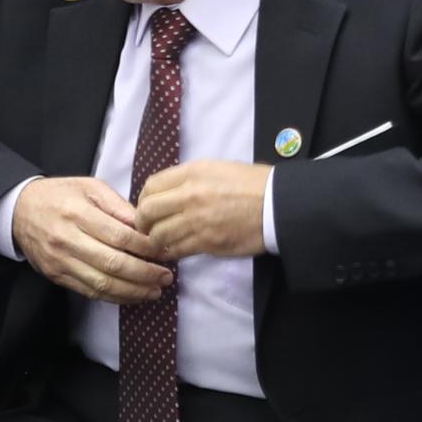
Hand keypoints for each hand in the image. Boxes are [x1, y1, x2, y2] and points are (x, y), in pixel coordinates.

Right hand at [12, 175, 174, 302]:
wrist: (19, 211)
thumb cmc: (58, 195)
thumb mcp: (89, 187)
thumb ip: (117, 206)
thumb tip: (145, 227)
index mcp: (77, 213)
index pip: (119, 236)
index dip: (145, 248)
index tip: (164, 252)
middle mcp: (67, 239)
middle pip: (112, 264)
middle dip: (144, 274)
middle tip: (165, 277)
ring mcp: (60, 261)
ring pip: (102, 283)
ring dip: (133, 291)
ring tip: (155, 290)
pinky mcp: (57, 276)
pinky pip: (89, 292)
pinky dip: (114, 296)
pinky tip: (132, 294)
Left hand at [135, 161, 271, 259]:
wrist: (279, 205)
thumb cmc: (253, 185)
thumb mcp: (218, 169)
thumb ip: (190, 179)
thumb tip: (168, 193)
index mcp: (192, 172)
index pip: (151, 186)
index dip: (144, 199)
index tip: (148, 208)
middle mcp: (190, 194)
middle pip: (147, 211)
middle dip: (143, 222)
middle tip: (148, 228)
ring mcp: (197, 220)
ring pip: (158, 234)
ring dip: (156, 240)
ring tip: (162, 242)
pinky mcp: (207, 242)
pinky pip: (176, 249)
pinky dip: (171, 252)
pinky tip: (174, 250)